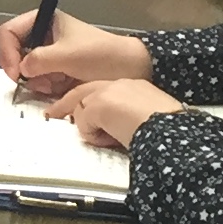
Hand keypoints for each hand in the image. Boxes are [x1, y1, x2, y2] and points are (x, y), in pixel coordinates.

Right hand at [0, 7, 150, 98]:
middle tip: (30, 83)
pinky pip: (39, 80)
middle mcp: (44, 36)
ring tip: (54, 84)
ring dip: (35, 80)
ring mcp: (51, 55)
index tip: (16, 72)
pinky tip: (59, 87)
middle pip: (14, 51)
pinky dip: (45, 87)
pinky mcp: (58, 72)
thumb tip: (22, 69)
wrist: (132, 69)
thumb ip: (40, 60)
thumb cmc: (101, 55)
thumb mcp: (68, 55)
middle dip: (22, 69)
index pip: (9, 31)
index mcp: (45, 21)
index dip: (7, 51)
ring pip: (26, 69)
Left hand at [60, 78, 181, 150]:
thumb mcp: (151, 120)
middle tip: (51, 114)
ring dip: (90, 128)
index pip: (105, 91)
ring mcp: (107, 91)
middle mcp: (120, 84)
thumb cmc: (169, 130)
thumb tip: (118, 132)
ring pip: (82, 109)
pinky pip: (84, 125)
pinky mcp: (97, 104)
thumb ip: (130, 120)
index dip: (91, 103)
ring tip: (110, 138)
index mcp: (136, 87)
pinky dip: (95, 136)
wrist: (170, 130)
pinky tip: (113, 139)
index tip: (83, 112)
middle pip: (83, 92)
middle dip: (66, 105)